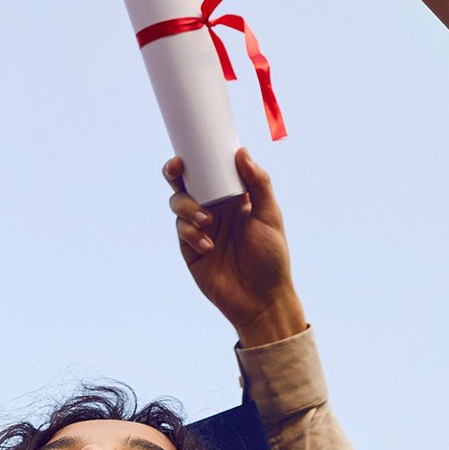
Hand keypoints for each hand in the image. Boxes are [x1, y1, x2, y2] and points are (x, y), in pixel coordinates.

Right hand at [166, 148, 305, 347]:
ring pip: (179, 204)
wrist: (261, 300)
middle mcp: (214, 209)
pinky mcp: (190, 248)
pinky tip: (208, 246)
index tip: (192, 149)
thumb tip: (242, 152)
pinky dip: (191, 233)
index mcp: (233, 197)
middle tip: (178, 169)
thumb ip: (259, 184)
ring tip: (207, 222)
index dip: (198, 157)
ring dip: (187, 207)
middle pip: (186, 183)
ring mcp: (200, 228)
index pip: (210, 170)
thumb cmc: (272, 258)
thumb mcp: (270, 216)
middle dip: (176, 173)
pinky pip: (181, 230)